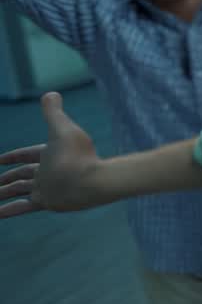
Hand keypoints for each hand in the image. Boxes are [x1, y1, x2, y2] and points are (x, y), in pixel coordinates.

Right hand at [0, 93, 102, 216]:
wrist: (92, 181)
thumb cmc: (77, 154)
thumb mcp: (62, 129)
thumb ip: (53, 112)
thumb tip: (50, 93)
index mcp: (50, 155)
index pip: (27, 156)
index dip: (13, 157)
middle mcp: (47, 172)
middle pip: (21, 175)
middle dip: (6, 178)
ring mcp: (47, 187)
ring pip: (18, 190)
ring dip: (3, 193)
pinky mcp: (46, 201)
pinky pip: (21, 207)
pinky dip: (8, 210)